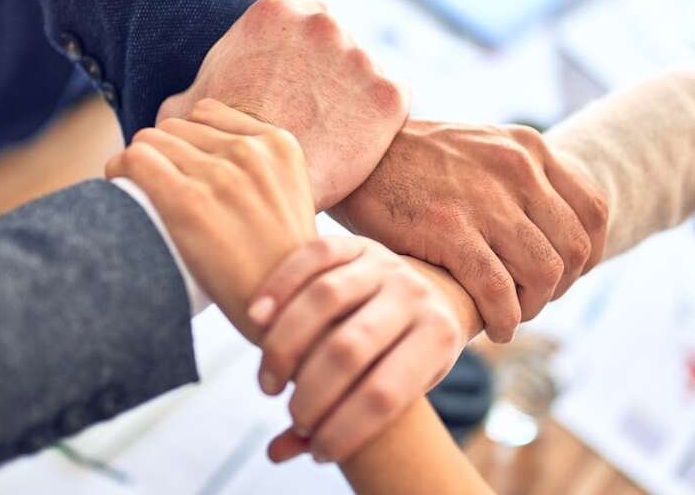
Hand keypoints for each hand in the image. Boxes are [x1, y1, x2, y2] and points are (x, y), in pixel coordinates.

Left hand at [105, 99, 315, 339]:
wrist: (284, 310)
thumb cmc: (282, 264)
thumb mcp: (291, 196)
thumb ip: (259, 166)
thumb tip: (204, 155)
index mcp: (280, 145)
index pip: (209, 113)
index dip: (190, 140)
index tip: (185, 168)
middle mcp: (251, 151)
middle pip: (177, 127)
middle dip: (165, 154)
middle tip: (161, 188)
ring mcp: (220, 174)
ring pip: (151, 139)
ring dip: (140, 163)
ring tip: (142, 193)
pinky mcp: (187, 201)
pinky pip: (133, 160)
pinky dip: (119, 171)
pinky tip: (122, 190)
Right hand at [157, 0, 410, 210]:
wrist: (259, 186)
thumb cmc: (217, 147)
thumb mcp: (186, 109)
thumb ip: (194, 90)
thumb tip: (181, 103)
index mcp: (275, 12)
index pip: (299, 26)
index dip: (297, 61)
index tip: (292, 89)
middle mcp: (322, 22)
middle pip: (336, 44)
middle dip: (328, 73)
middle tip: (313, 113)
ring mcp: (360, 56)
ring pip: (365, 74)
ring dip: (355, 97)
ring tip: (332, 134)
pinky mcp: (390, 94)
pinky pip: (392, 104)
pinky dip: (380, 123)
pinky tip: (356, 145)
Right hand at [247, 236, 463, 463]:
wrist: (433, 293)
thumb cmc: (409, 354)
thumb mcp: (401, 388)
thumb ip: (346, 418)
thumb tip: (279, 451)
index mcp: (438, 336)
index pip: (385, 394)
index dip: (346, 430)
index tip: (320, 451)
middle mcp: (416, 295)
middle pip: (350, 348)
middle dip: (312, 393)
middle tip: (292, 414)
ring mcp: (386, 263)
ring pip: (325, 298)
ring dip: (285, 346)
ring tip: (269, 383)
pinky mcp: (358, 243)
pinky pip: (313, 256)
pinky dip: (279, 286)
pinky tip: (255, 319)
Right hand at [330, 120, 607, 342]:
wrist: (356, 149)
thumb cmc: (416, 159)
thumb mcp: (481, 147)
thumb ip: (518, 178)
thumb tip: (548, 229)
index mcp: (529, 149)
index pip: (593, 211)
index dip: (588, 254)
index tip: (565, 274)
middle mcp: (517, 169)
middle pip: (574, 249)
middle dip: (560, 286)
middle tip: (531, 298)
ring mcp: (485, 199)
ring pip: (544, 273)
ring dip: (533, 306)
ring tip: (511, 314)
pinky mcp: (449, 229)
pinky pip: (498, 290)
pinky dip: (504, 319)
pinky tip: (493, 327)